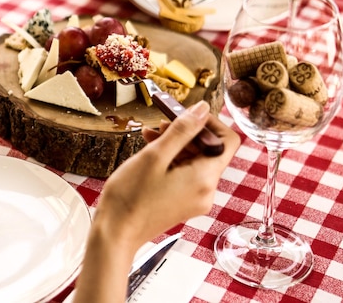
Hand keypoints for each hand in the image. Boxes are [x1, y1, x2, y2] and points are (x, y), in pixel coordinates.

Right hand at [72, 101, 239, 302]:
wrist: (115, 234)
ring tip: (150, 134)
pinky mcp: (183, 202)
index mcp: (204, 178)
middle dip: (187, 131)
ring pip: (194, 160)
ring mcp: (195, 199)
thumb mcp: (156, 155)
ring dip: (175, 143)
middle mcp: (206, 190)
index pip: (227, 141)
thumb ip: (182, 130)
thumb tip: (202, 108)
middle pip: (209, 150)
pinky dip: (171, 158)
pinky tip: (150, 148)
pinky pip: (185, 173)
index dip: (211, 123)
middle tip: (161, 121)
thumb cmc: (131, 196)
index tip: (187, 114)